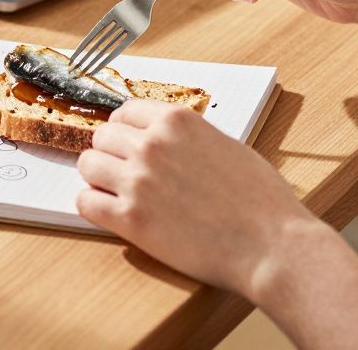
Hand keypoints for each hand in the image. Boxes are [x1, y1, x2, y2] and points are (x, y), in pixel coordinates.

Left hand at [76, 99, 324, 299]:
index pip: (125, 112)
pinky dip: (93, 206)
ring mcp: (138, 180)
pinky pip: (86, 202)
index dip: (124, 131)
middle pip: (102, 136)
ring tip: (116, 193)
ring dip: (98, 178)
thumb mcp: (227, 146)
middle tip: (123, 173)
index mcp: (178, 121)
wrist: (271, 244)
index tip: (127, 144)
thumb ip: (189, 139)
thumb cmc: (261, 200)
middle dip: (111, 154)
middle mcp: (153, 144)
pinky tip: (111, 213)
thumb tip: (168, 140)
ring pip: (88, 164)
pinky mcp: (131, 219)